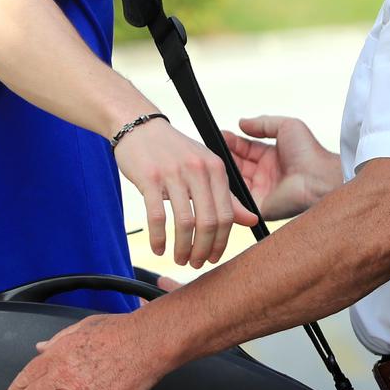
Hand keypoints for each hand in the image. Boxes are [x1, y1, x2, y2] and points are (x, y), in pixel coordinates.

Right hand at [114, 119, 258, 267]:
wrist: (139, 126)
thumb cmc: (174, 150)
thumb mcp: (205, 167)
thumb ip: (227, 195)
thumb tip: (251, 220)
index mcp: (216, 168)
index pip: (226, 214)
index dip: (222, 241)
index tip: (215, 257)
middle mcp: (198, 170)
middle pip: (208, 222)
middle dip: (203, 250)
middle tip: (197, 264)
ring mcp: (174, 174)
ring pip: (185, 222)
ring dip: (182, 248)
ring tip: (179, 259)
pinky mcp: (150, 178)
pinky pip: (157, 216)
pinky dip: (159, 237)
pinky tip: (159, 248)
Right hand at [221, 115, 341, 220]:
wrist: (318, 178)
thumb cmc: (309, 153)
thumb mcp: (286, 126)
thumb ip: (263, 124)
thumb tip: (242, 122)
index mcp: (273, 157)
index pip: (245, 148)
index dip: (231, 142)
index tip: (218, 135)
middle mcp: (266, 175)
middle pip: (237, 164)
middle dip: (223, 155)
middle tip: (209, 147)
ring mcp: (261, 191)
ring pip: (234, 181)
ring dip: (222, 171)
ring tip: (210, 160)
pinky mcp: (258, 206)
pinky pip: (237, 200)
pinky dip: (226, 191)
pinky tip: (216, 179)